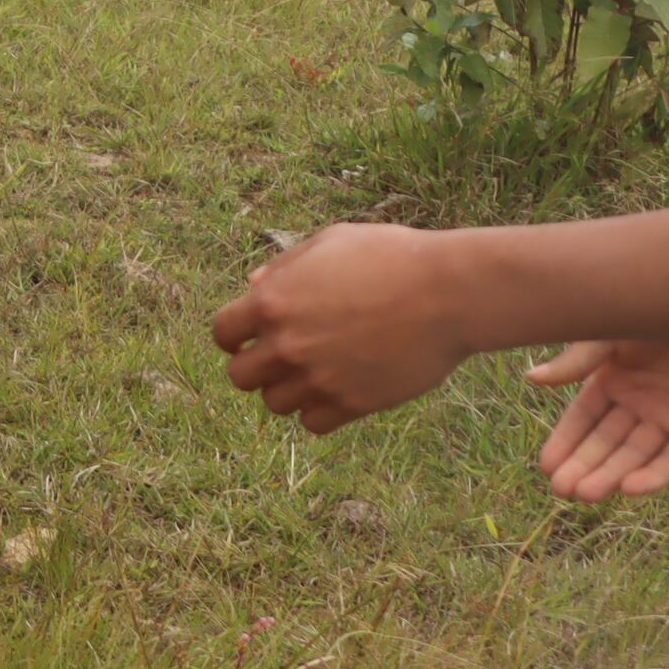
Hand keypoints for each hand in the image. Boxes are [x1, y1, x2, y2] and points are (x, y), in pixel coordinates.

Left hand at [211, 224, 474, 434]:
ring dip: (287, 390)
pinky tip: (337, 390)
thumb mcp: (329, 244)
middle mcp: (287, 344)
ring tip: (314, 372)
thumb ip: (285, 268)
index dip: (232, 336)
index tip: (249, 337)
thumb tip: (254, 286)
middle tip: (281, 358)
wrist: (447, 292)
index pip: (222, 333)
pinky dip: (318, 412)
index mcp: (272, 301)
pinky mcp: (353, 403)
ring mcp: (319, 377)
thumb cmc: (391, 257)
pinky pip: (313, 424)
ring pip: (275, 404)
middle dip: (256, 367)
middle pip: (240, 377)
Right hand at [530, 339, 668, 500]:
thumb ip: (576, 362)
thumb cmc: (654, 311)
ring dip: (614, 475)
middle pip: (608, 442)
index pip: (584, 420)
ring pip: (637, 454)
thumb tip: (533, 380)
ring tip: (588, 495)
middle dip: (585, 466)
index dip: (566, 443)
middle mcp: (639, 402)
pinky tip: (630, 489)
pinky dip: (656, 474)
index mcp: (612, 379)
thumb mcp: (606, 336)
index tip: (546, 467)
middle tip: (563, 491)